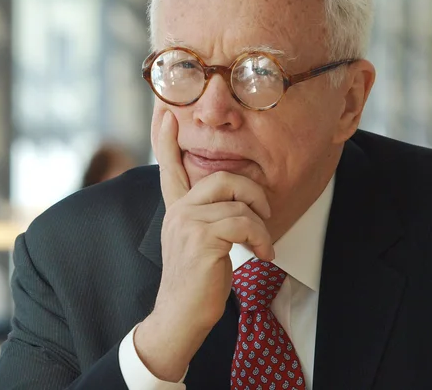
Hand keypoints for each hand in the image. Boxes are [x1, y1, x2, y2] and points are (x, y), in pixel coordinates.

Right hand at [134, 111, 272, 380]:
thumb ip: (208, 218)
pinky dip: (261, 237)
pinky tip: (262, 254)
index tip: (166, 113)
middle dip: (253, 192)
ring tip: (263, 244)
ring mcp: (187, 223)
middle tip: (265, 213)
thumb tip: (237, 203)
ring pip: (238, 202)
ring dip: (261, 224)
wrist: (180, 316)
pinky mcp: (202, 238)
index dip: (166, 140)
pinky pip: (244, 221)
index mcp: (175, 209)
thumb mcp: (197, 243)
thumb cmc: (196, 282)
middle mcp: (178, 211)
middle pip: (222, 177)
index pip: (168, 167)